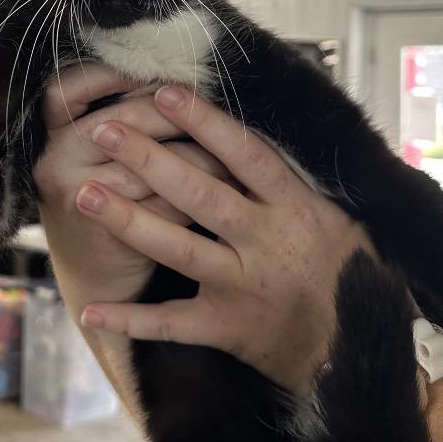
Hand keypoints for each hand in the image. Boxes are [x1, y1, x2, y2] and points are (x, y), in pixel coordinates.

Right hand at [34, 64, 232, 309]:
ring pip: (149, 165)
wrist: (96, 282)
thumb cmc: (108, 204)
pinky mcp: (105, 232)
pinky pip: (163, 205)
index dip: (109, 74)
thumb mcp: (95, 158)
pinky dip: (199, 198)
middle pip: (121, 121)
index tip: (155, 70)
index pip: (66, 88)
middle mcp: (54, 161)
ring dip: (199, 159)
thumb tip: (177, 80)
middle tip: (212, 111)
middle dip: (174, 116)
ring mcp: (75, 196)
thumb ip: (120, 119)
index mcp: (50, 134)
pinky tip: (227, 190)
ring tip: (231, 154)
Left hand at [73, 85, 373, 395]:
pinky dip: (131, 318)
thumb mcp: (332, 216)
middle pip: (200, 193)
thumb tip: (249, 129)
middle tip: (105, 131)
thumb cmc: (342, 271)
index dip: (205, 122)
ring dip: (127, 220)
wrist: (359, 349)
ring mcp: (243, 285)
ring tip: (84, 194)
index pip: (245, 154)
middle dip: (149, 160)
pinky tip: (88, 309)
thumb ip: (290, 181)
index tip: (164, 92)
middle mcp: (266, 241)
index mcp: (294, 206)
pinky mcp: (226, 327)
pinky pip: (171, 323)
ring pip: (178, 247)